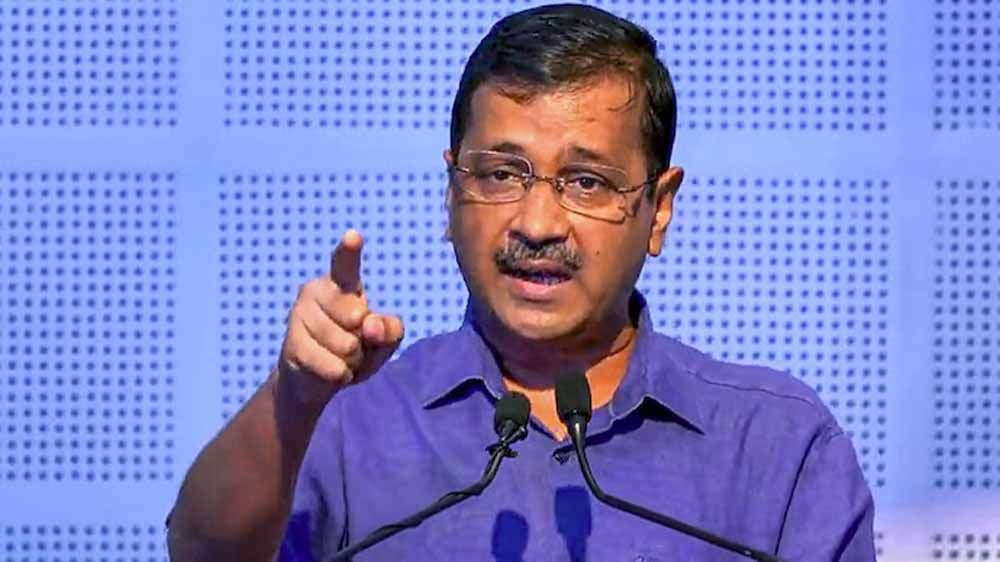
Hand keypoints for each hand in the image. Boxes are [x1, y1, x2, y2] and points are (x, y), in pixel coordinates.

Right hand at [276, 229, 404, 406]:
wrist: (316, 381)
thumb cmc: (354, 351)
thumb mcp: (382, 342)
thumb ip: (389, 329)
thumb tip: (370, 324)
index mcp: (341, 284)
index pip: (344, 265)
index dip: (349, 251)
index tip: (353, 236)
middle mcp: (315, 291)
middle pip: (356, 316)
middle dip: (364, 339)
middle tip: (355, 342)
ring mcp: (299, 316)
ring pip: (345, 344)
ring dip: (353, 360)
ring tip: (342, 358)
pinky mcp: (291, 345)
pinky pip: (331, 365)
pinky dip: (340, 374)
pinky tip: (334, 371)